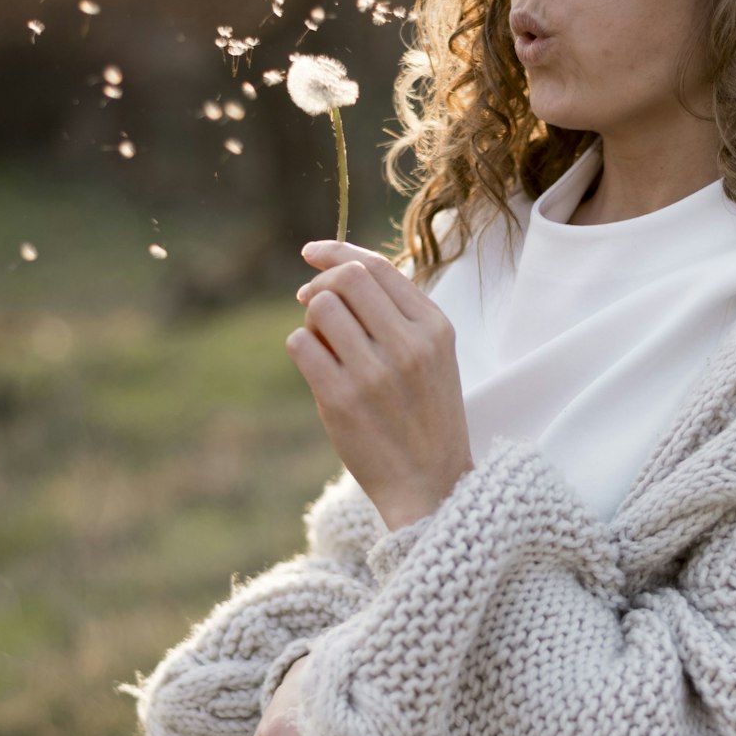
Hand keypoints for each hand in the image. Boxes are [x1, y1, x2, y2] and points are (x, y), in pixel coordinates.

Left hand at [288, 240, 473, 529]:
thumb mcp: (433, 356)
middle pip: (348, 278)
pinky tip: (316, 366)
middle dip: (321, 283)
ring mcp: (374, 372)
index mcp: (435, 328)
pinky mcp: (340, 399)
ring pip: (321, 308)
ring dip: (311, 319)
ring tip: (323, 343)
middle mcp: (409, 344)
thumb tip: (335, 272)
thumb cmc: (426, 415)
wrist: (430, 485)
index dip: (337, 251)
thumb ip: (398, 314)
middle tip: (310, 299)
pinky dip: (301, 347)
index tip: (311, 253)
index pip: (379, 266)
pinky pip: (300, 344)